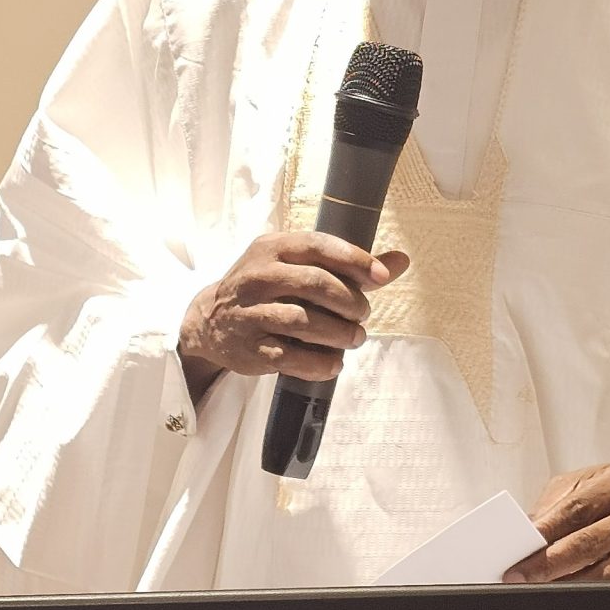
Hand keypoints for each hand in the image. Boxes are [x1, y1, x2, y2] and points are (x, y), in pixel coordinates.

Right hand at [178, 232, 408, 399]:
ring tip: (354, 338)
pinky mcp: (248, 347)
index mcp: (273, 247)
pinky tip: (333, 363)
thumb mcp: (298, 266)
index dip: (355, 261)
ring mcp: (250, 313)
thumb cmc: (267, 288)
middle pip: (316, 285)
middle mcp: (258, 276)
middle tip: (363, 315)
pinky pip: (289, 357)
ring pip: (303, 322)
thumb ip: (349, 266)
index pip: (319, 246)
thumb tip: (400, 260)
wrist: (209, 319)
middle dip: (350, 302)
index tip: (382, 277)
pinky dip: (318, 363)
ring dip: (339, 334)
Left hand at [503, 463, 609, 582]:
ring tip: (537, 587)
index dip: (548, 529)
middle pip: (589, 542)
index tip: (519, 545)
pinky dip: (588, 590)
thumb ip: (557, 502)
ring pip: (604, 571)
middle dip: (550, 562)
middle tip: (520, 575)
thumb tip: (527, 528)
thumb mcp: (587, 482)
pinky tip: (565, 592)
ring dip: (567, 582)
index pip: (577, 508)